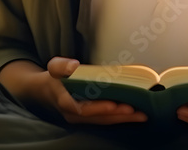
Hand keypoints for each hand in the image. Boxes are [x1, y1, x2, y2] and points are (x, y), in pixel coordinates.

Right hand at [20, 57, 148, 124]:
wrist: (45, 92)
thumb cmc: (54, 78)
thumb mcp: (53, 68)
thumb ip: (61, 66)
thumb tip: (74, 66)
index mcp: (65, 102)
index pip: (82, 108)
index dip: (98, 108)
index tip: (113, 104)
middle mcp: (74, 114)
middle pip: (98, 118)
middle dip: (118, 115)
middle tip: (136, 111)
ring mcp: (83, 119)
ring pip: (104, 121)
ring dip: (123, 119)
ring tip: (142, 115)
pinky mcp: (90, 118)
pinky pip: (106, 120)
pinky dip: (120, 118)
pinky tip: (135, 115)